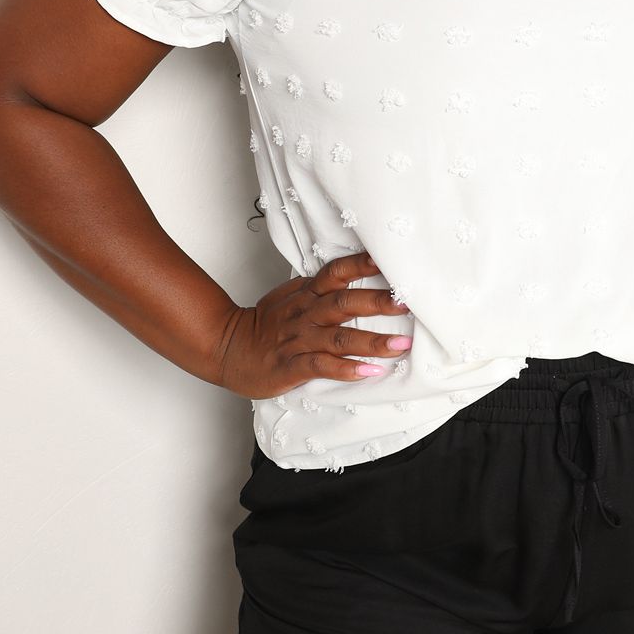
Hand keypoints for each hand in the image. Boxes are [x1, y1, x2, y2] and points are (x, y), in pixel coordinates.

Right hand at [214, 251, 413, 398]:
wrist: (226, 348)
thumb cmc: (264, 324)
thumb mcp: (290, 296)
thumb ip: (318, 287)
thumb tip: (350, 274)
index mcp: (306, 294)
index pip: (337, 273)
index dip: (361, 265)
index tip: (388, 260)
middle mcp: (306, 314)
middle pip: (345, 304)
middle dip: (378, 303)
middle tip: (407, 303)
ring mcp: (299, 340)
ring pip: (340, 338)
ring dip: (372, 342)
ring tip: (401, 345)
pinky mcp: (292, 366)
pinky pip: (322, 367)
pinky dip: (347, 370)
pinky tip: (369, 372)